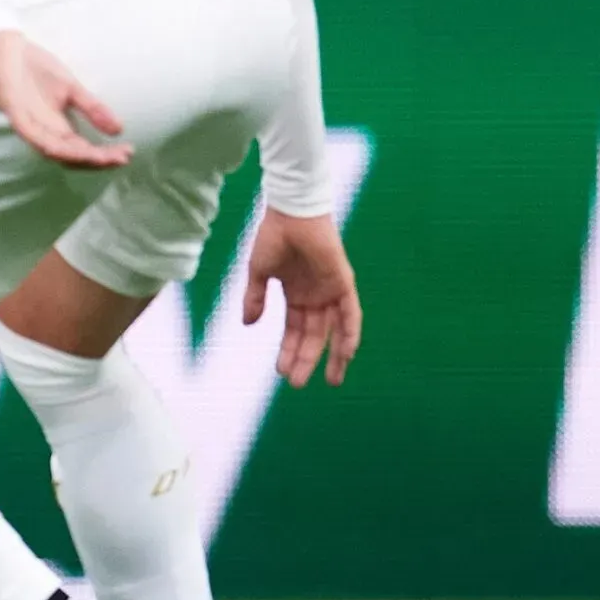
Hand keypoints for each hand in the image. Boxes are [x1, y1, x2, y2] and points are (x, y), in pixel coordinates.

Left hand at [0, 29, 131, 168]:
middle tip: (122, 159)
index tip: (128, 153)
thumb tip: (119, 129)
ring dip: (79, 157)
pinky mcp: (15, 114)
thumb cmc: (37, 68)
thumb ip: (92, 108)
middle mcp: (42, 132)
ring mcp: (27, 125)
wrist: (9, 46)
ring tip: (103, 157)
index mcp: (55, 128)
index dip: (104, 155)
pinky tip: (66, 147)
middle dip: (97, 160)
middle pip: (70, 157)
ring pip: (53, 152)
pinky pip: (32, 136)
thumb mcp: (72, 88)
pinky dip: (49, 144)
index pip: (82, 150)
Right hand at [242, 208, 360, 387]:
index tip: (281, 371)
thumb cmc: (273, 237)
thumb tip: (248, 324)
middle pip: (313, 336)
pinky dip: (350, 334)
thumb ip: (255, 298)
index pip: (294, 331)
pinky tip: (347, 354)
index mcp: (296, 295)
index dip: (288, 351)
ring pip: (335, 331)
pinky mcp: (344, 283)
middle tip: (298, 384)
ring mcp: (331, 291)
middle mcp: (316, 297)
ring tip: (332, 380)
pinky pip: (351, 314)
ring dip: (334, 355)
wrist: (289, 214)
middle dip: (306, 359)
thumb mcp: (259, 273)